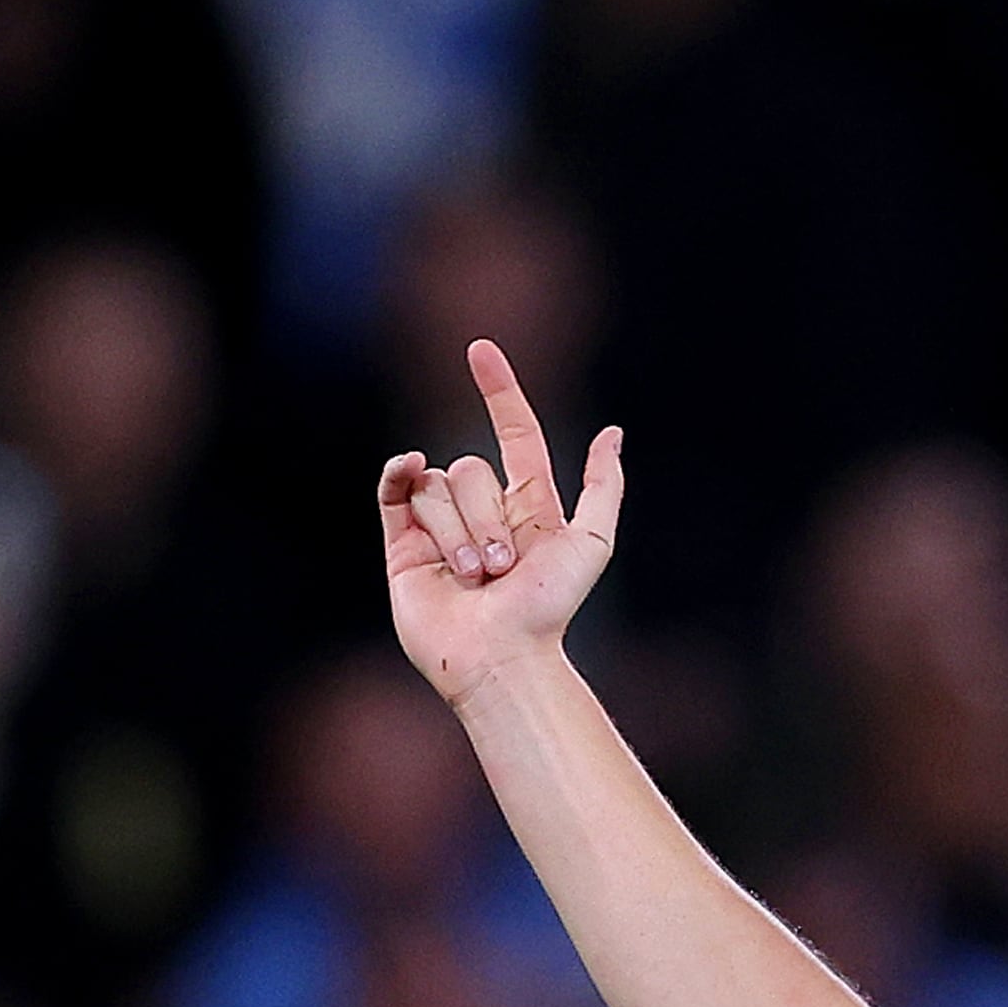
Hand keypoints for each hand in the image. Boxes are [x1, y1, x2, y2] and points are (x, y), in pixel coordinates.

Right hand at [379, 341, 624, 703]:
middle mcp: (482, 511)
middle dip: (486, 517)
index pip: (513, 432)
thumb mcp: (592, 543)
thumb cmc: (550, 609)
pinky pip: (395, 490)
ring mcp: (440, 526)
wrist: (502, 656)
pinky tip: (406, 470)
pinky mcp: (403, 545)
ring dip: (456, 530)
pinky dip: (398, 475)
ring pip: (437, 484)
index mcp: (527, 505)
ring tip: (472, 577)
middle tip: (500, 569)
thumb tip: (612, 433)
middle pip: (471, 468)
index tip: (480, 350)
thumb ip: (603, 486)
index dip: (499, 391)